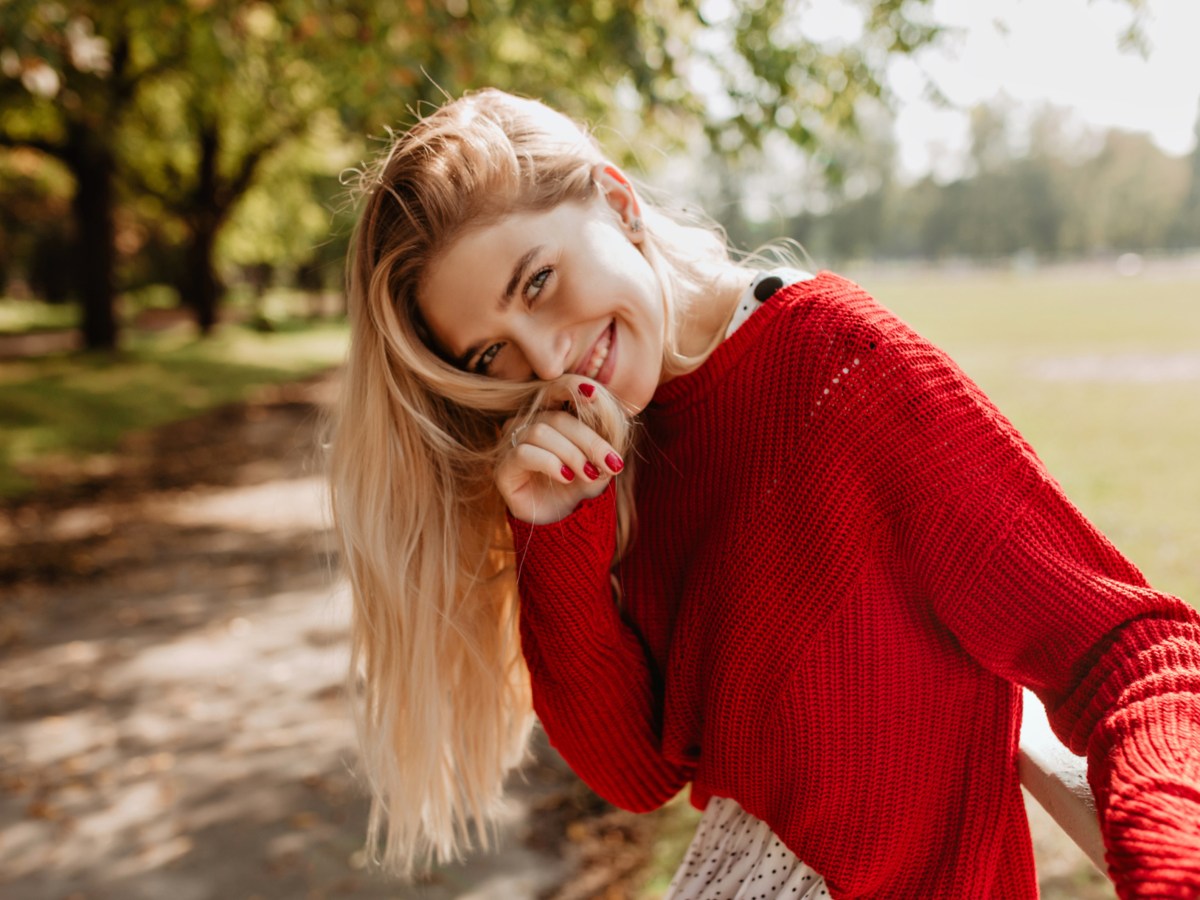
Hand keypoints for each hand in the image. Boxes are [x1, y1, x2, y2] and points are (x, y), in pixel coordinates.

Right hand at [498, 396, 624, 524]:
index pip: (558, 390)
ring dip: (571, 454)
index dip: (573, 387)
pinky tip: (566, 477)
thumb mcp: (599, 461)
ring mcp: (511, 444)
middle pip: (556, 417)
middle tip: (611, 463)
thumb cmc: (580, 484)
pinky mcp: (503, 468)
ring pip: (540, 432)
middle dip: (589, 440)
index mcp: (551, 414)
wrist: (563, 522)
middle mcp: (528, 424)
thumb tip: (612, 422)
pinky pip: (524, 453)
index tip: (595, 395)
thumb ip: (604, 440)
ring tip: (588, 474)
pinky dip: (550, 463)